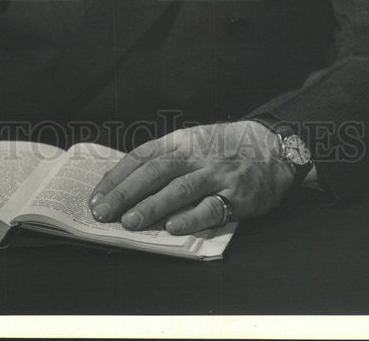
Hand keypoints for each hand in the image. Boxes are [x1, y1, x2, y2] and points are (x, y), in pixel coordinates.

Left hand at [88, 121, 294, 233]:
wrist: (271, 147)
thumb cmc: (224, 149)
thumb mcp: (192, 143)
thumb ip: (165, 161)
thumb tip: (127, 187)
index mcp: (179, 141)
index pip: (141, 156)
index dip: (117, 177)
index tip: (96, 197)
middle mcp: (195, 154)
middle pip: (155, 171)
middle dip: (125, 193)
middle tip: (102, 212)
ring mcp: (216, 174)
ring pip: (179, 188)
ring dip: (152, 206)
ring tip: (129, 222)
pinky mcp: (235, 194)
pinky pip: (211, 207)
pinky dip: (191, 217)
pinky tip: (173, 227)